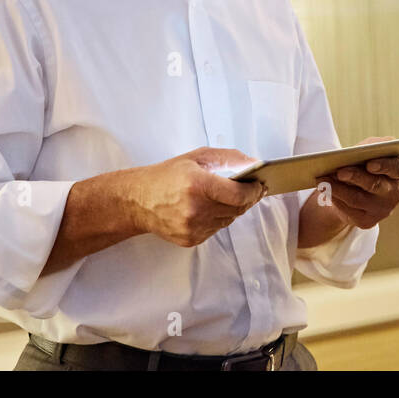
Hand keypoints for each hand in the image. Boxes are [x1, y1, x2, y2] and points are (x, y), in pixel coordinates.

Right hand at [128, 147, 266, 247]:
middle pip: (237, 209)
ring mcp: (193, 227)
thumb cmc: (166, 176)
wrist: (138, 201)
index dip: (254, 190)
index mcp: (197, 185)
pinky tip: (209, 208)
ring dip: (232, 209)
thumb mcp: (197, 157)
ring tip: (227, 197)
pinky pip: (215, 229)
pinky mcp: (190, 239)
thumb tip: (254, 163)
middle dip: (248, 199)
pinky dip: (217, 218)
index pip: (238, 194)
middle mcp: (196, 209)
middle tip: (252, 189)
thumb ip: (228, 157)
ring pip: (228, 220)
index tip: (260, 185)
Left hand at [315, 137, 398, 229]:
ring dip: (338, 188)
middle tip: (340, 172)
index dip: (384, 166)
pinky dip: (335, 199)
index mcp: (397, 173)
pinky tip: (324, 190)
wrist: (357, 191)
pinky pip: (349, 211)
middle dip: (356, 177)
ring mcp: (381, 210)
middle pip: (374, 185)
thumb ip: (369, 147)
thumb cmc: (364, 165)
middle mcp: (393, 193)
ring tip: (323, 180)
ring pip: (357, 199)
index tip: (370, 164)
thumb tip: (358, 150)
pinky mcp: (367, 221)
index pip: (395, 168)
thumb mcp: (368, 152)